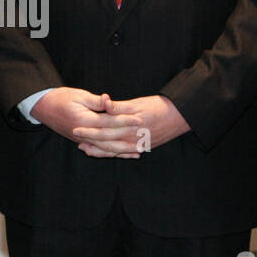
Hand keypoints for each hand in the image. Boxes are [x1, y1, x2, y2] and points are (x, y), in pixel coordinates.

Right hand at [30, 88, 142, 155]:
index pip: (109, 122)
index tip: (139, 119)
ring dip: (123, 151)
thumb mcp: (79, 95)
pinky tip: (123, 154)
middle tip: (146, 139)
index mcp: (84, 121)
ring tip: (139, 151)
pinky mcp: (83, 141)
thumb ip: (95, 101)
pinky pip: (100, 150)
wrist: (43, 107)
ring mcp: (83, 140)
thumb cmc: (61, 98)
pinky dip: (112, 153)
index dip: (124, 121)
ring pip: (106, 149)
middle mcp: (84, 134)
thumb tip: (109, 100)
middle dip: (128, 140)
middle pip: (110, 140)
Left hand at [72, 94, 189, 157]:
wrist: (181, 116)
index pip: (104, 128)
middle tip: (76, 138)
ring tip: (86, 149)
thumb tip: (104, 103)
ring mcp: (137, 145)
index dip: (89, 129)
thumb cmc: (159, 106)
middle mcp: (132, 138)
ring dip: (99, 150)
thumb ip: (119, 107)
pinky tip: (106, 153)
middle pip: (106, 141)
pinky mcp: (142, 147)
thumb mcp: (138, 103)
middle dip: (90, 140)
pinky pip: (124, 153)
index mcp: (129, 125)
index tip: (76, 127)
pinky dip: (113, 154)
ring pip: (113, 150)